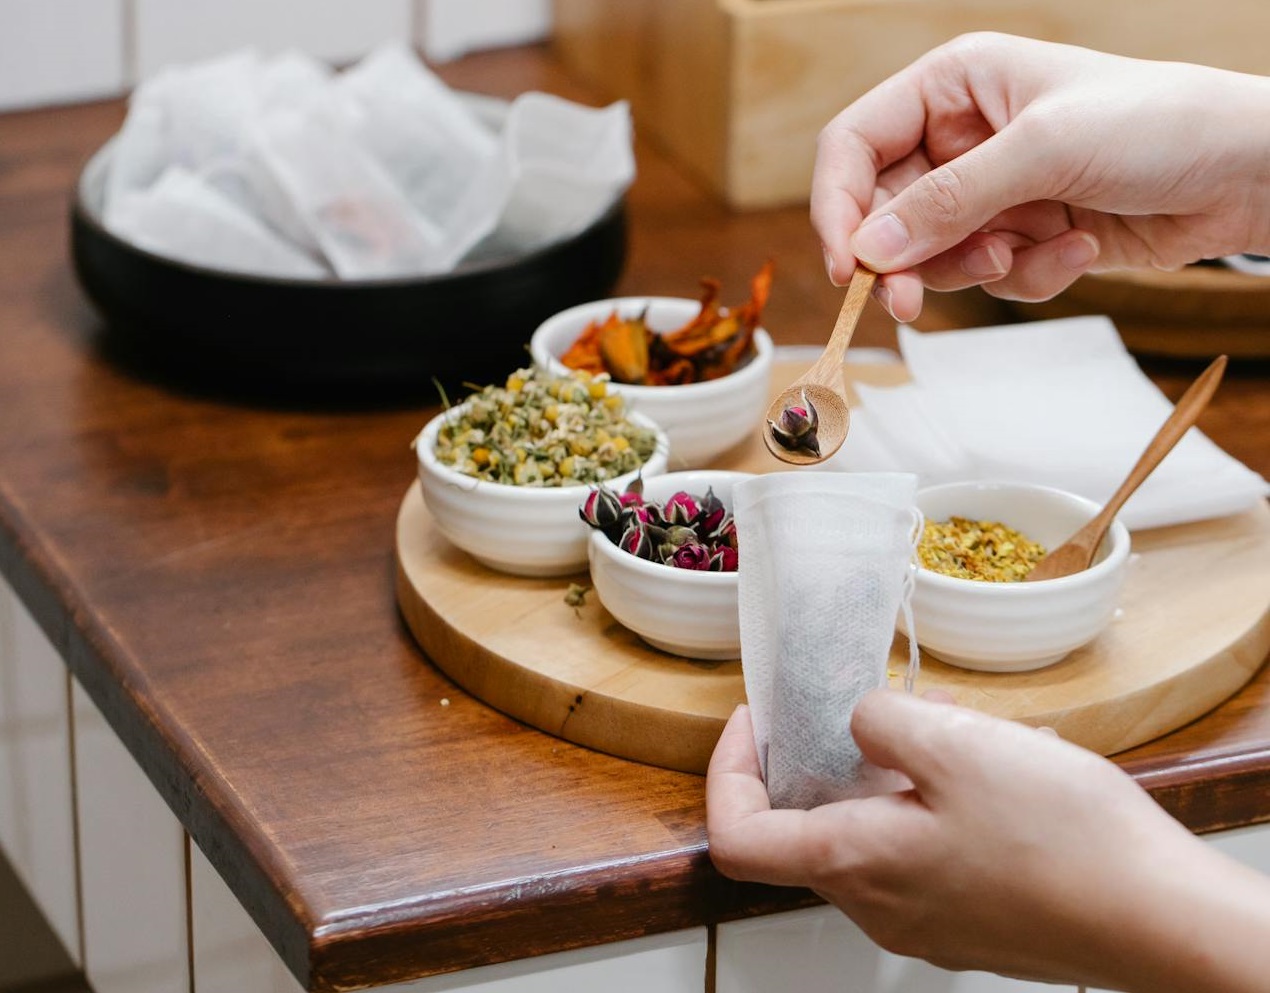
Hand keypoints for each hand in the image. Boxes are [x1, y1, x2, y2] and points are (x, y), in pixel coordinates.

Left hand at [706, 689, 1269, 991]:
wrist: (1162, 920)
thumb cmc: (1062, 839)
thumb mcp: (957, 743)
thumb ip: (882, 721)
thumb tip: (856, 722)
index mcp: (854, 864)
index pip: (736, 838)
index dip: (727, 772)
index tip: (753, 722)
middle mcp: (878, 907)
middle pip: (802, 833)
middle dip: (812, 762)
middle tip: (848, 710)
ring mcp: (926, 923)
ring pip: (866, 841)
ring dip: (878, 780)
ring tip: (935, 730)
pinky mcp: (970, 922)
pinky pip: (919, 857)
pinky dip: (923, 808)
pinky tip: (983, 774)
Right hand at [811, 32, 1269, 319]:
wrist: (1246, 171)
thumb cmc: (1158, 124)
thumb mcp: (1041, 151)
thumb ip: (946, 202)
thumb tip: (867, 252)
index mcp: (952, 85)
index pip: (854, 145)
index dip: (838, 206)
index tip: (845, 266)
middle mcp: (961, 137)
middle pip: (884, 213)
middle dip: (904, 259)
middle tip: (907, 304)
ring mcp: (991, 189)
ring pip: (932, 254)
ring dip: (975, 267)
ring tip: (1028, 252)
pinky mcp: (1021, 233)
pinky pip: (988, 275)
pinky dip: (1029, 274)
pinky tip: (1079, 246)